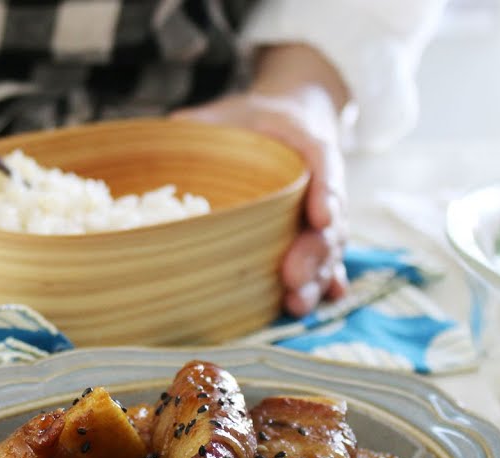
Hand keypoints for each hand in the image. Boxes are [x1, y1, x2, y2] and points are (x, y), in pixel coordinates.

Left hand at [173, 44, 350, 316]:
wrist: (289, 120)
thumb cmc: (253, 122)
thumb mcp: (230, 112)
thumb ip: (202, 123)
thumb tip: (169, 133)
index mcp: (305, 143)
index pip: (323, 162)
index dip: (326, 190)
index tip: (320, 217)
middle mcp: (321, 182)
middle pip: (329, 219)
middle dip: (313, 252)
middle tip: (292, 277)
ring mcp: (324, 213)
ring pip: (329, 248)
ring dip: (316, 278)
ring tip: (295, 304)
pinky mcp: (317, 235)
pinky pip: (329, 262)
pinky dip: (328, 284)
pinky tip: (321, 304)